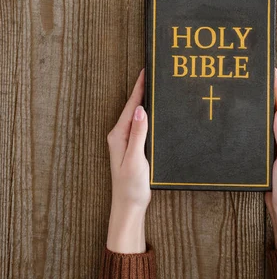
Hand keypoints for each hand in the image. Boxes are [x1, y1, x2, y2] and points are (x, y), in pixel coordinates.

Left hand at [106, 67, 150, 252]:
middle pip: (133, 107)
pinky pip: (141, 125)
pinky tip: (156, 112)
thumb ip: (138, 135)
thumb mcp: (135, 160)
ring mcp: (126, 141)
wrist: (129, 208)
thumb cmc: (130, 187)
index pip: (131, 106)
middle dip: (143, 90)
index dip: (139, 88)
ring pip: (137, 115)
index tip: (145, 71)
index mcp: (119, 135)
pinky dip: (148, 114)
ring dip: (146, 101)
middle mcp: (120, 135)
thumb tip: (141, 110)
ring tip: (155, 87)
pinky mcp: (133, 147)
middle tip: (154, 73)